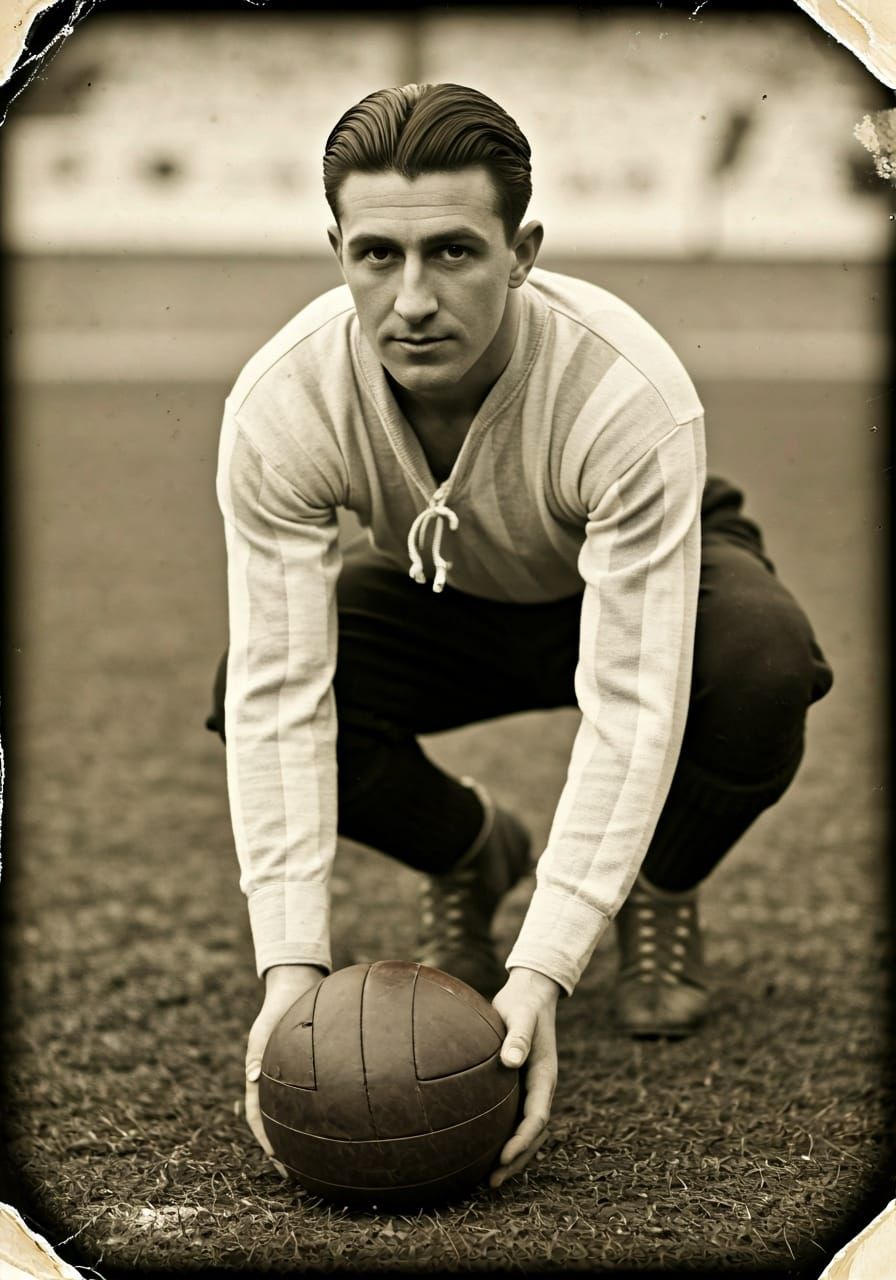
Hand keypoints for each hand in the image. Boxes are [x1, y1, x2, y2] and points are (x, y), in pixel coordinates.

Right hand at [245, 963, 325, 1173]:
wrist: (296, 986)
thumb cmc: (278, 1006)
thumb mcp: (264, 1027)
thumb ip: (256, 1050)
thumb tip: (251, 1077)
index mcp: (261, 1076)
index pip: (258, 1116)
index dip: (265, 1139)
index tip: (275, 1159)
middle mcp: (277, 1080)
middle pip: (279, 1120)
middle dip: (285, 1146)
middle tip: (298, 1169)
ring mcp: (294, 1075)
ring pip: (297, 1110)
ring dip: (304, 1132)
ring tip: (322, 1154)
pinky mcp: (310, 1067)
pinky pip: (315, 1092)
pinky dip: (322, 1108)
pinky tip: (342, 1118)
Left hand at [489, 966, 560, 1188]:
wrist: (529, 993)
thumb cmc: (523, 1003)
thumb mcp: (522, 1016)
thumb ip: (518, 1036)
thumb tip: (511, 1060)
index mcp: (544, 1076)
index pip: (537, 1118)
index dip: (522, 1141)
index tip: (503, 1157)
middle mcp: (540, 1088)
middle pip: (532, 1135)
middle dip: (515, 1160)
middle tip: (492, 1182)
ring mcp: (530, 1089)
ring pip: (524, 1131)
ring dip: (510, 1155)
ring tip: (486, 1178)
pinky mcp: (517, 1086)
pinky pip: (511, 1117)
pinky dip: (501, 1135)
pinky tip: (478, 1146)